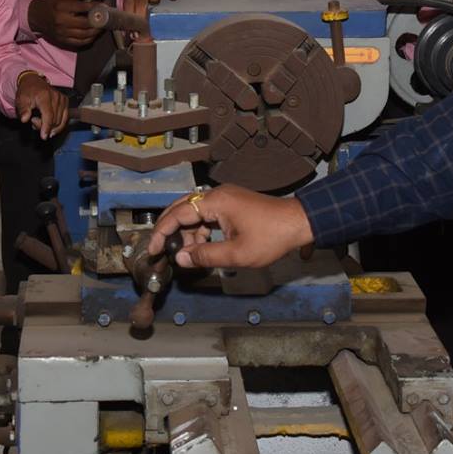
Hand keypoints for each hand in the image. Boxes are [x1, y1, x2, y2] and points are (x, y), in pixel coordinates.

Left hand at [15, 72, 69, 136]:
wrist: (33, 82)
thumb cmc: (26, 92)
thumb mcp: (20, 100)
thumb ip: (23, 110)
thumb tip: (25, 119)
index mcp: (44, 96)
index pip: (49, 115)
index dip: (46, 127)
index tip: (44, 137)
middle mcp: (56, 96)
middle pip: (54, 120)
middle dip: (44, 126)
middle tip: (33, 121)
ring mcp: (62, 99)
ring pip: (60, 121)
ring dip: (50, 126)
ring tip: (39, 119)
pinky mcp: (65, 101)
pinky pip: (65, 118)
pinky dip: (58, 125)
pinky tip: (49, 124)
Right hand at [29, 0, 104, 49]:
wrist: (35, 16)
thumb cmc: (50, 2)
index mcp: (61, 7)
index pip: (82, 7)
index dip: (96, 6)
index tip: (105, 5)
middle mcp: (62, 21)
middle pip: (86, 24)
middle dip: (99, 21)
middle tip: (108, 17)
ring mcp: (62, 33)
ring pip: (85, 35)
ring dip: (97, 31)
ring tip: (103, 25)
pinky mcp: (63, 40)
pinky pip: (80, 42)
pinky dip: (90, 39)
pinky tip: (95, 33)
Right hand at [154, 186, 314, 270]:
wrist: (299, 223)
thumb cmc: (271, 237)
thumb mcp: (237, 254)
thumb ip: (206, 256)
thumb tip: (182, 259)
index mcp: (216, 202)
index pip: (178, 214)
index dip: (162, 232)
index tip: (153, 250)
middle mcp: (217, 194)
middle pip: (182, 208)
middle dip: (170, 230)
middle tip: (162, 250)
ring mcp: (226, 197)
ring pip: (195, 213)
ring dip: (189, 233)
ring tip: (191, 255)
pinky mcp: (233, 203)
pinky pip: (208, 214)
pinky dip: (201, 230)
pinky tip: (205, 246)